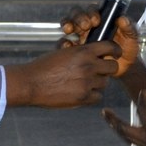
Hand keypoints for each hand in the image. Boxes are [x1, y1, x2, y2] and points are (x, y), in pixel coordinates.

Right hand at [5, 40, 120, 107]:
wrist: (31, 83)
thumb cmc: (43, 67)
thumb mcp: (63, 53)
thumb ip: (80, 53)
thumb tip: (93, 54)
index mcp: (83, 52)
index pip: (110, 47)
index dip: (115, 50)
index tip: (115, 54)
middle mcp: (88, 66)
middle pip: (113, 67)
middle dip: (108, 69)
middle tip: (100, 71)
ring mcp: (87, 83)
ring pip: (105, 83)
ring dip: (97, 83)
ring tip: (83, 82)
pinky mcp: (83, 97)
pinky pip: (97, 96)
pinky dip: (91, 95)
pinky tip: (80, 92)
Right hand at [59, 8, 138, 77]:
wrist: (123, 69)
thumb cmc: (128, 50)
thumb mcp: (132, 39)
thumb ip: (130, 28)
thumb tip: (122, 19)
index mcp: (102, 20)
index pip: (92, 10)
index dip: (91, 13)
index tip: (96, 21)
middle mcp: (89, 26)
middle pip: (77, 15)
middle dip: (79, 18)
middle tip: (84, 26)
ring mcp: (80, 37)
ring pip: (69, 25)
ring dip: (68, 25)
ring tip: (70, 31)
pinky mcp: (75, 50)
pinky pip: (65, 43)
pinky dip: (64, 43)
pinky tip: (68, 46)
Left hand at [102, 90, 145, 145]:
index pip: (142, 111)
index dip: (142, 99)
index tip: (144, 91)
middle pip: (124, 130)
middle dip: (113, 121)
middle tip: (105, 112)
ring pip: (128, 138)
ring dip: (119, 129)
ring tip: (111, 120)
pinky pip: (135, 141)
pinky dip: (128, 135)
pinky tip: (126, 130)